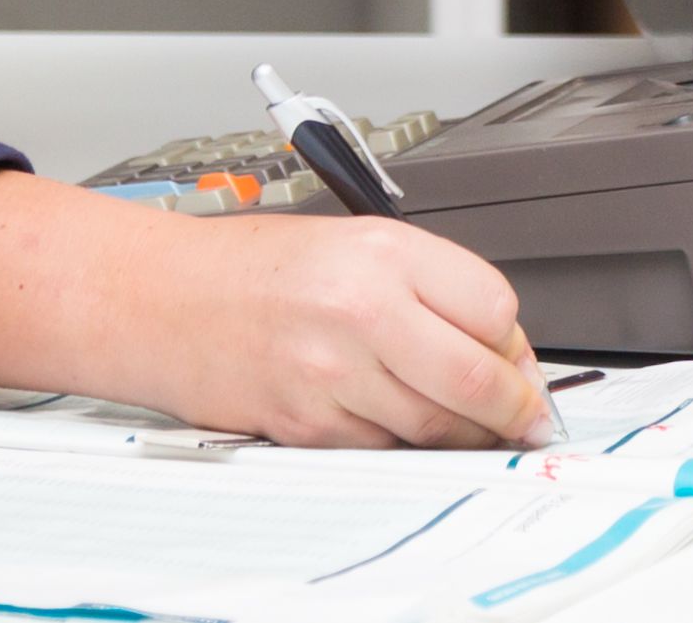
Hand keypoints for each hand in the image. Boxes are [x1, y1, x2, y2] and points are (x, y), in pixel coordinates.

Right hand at [132, 215, 554, 449]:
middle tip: (530, 418)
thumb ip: (427, 286)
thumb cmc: (251, 268)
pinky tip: (402, 427)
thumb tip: (498, 347)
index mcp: (380, 251)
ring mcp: (331, 372)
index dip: (516, 342)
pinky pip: (383, 449)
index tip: (521, 360)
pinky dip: (405, 446)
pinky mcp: (307, 424)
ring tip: (473, 425)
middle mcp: (359, 308)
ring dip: (467, 435)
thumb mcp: (350, 242)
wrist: (163, 299)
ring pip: (435, 426)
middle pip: (477, 379)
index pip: (493, 307)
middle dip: (516, 409)